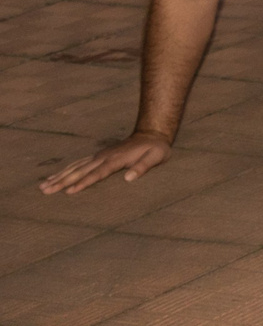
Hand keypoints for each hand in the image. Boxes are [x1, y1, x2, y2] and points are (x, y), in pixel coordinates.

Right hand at [39, 133, 172, 194]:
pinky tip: (55, 177)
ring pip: (75, 167)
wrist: (150, 134)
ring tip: (43, 186)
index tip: (69, 192)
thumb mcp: (156, 157)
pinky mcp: (97, 156)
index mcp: (116, 160)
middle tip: (45, 191)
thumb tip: (128, 179)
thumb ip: (143, 167)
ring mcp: (99, 156)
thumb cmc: (155, 149)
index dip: (83, 183)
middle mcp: (103, 157)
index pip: (96, 174)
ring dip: (59, 177)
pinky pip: (77, 164)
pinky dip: (65, 171)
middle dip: (62, 182)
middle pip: (79, 171)